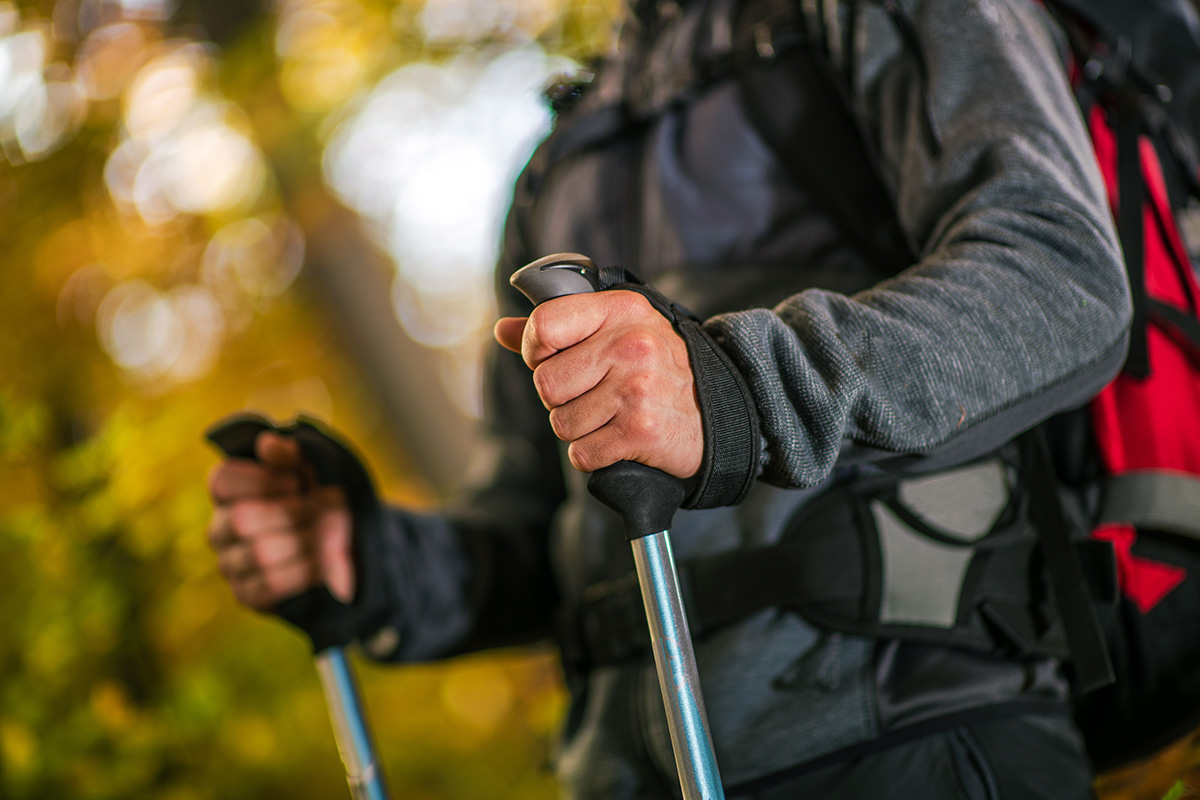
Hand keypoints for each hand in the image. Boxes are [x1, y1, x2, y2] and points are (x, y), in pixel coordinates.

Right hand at [206, 431, 353, 610]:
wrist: (352, 548)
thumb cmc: (326, 502)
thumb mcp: (317, 471)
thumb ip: (294, 455)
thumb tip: (268, 444)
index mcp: (230, 493)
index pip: (223, 480)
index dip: (264, 480)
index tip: (296, 483)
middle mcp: (221, 528)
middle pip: (241, 518)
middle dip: (293, 513)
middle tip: (319, 511)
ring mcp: (230, 564)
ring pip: (260, 553)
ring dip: (307, 542)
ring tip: (331, 537)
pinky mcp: (247, 595)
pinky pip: (271, 584)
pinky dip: (305, 571)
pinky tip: (324, 563)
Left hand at [494, 290, 702, 478]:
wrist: (722, 411)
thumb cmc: (660, 368)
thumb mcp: (620, 329)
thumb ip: (559, 329)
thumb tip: (502, 331)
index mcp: (620, 310)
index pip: (543, 326)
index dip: (536, 350)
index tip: (553, 359)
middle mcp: (629, 346)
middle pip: (546, 383)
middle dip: (561, 398)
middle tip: (595, 395)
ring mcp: (636, 390)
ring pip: (561, 423)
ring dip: (580, 429)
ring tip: (612, 417)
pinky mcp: (641, 432)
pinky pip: (582, 453)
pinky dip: (595, 455)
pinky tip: (619, 439)